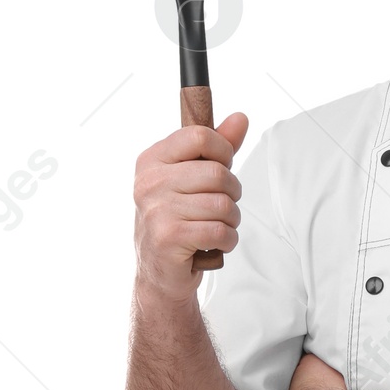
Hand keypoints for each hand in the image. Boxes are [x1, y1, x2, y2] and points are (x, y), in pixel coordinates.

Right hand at [132, 111, 248, 305]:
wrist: (159, 272)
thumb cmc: (179, 220)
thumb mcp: (192, 179)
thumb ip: (216, 148)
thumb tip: (240, 118)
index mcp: (152, 160)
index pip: (199, 136)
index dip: (223, 151)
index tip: (222, 168)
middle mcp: (149, 182)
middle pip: (218, 173)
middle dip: (232, 193)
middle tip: (222, 207)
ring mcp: (156, 210)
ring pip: (223, 205)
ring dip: (231, 220)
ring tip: (216, 227)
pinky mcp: (168, 237)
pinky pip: (220, 231)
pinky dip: (228, 240)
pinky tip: (215, 244)